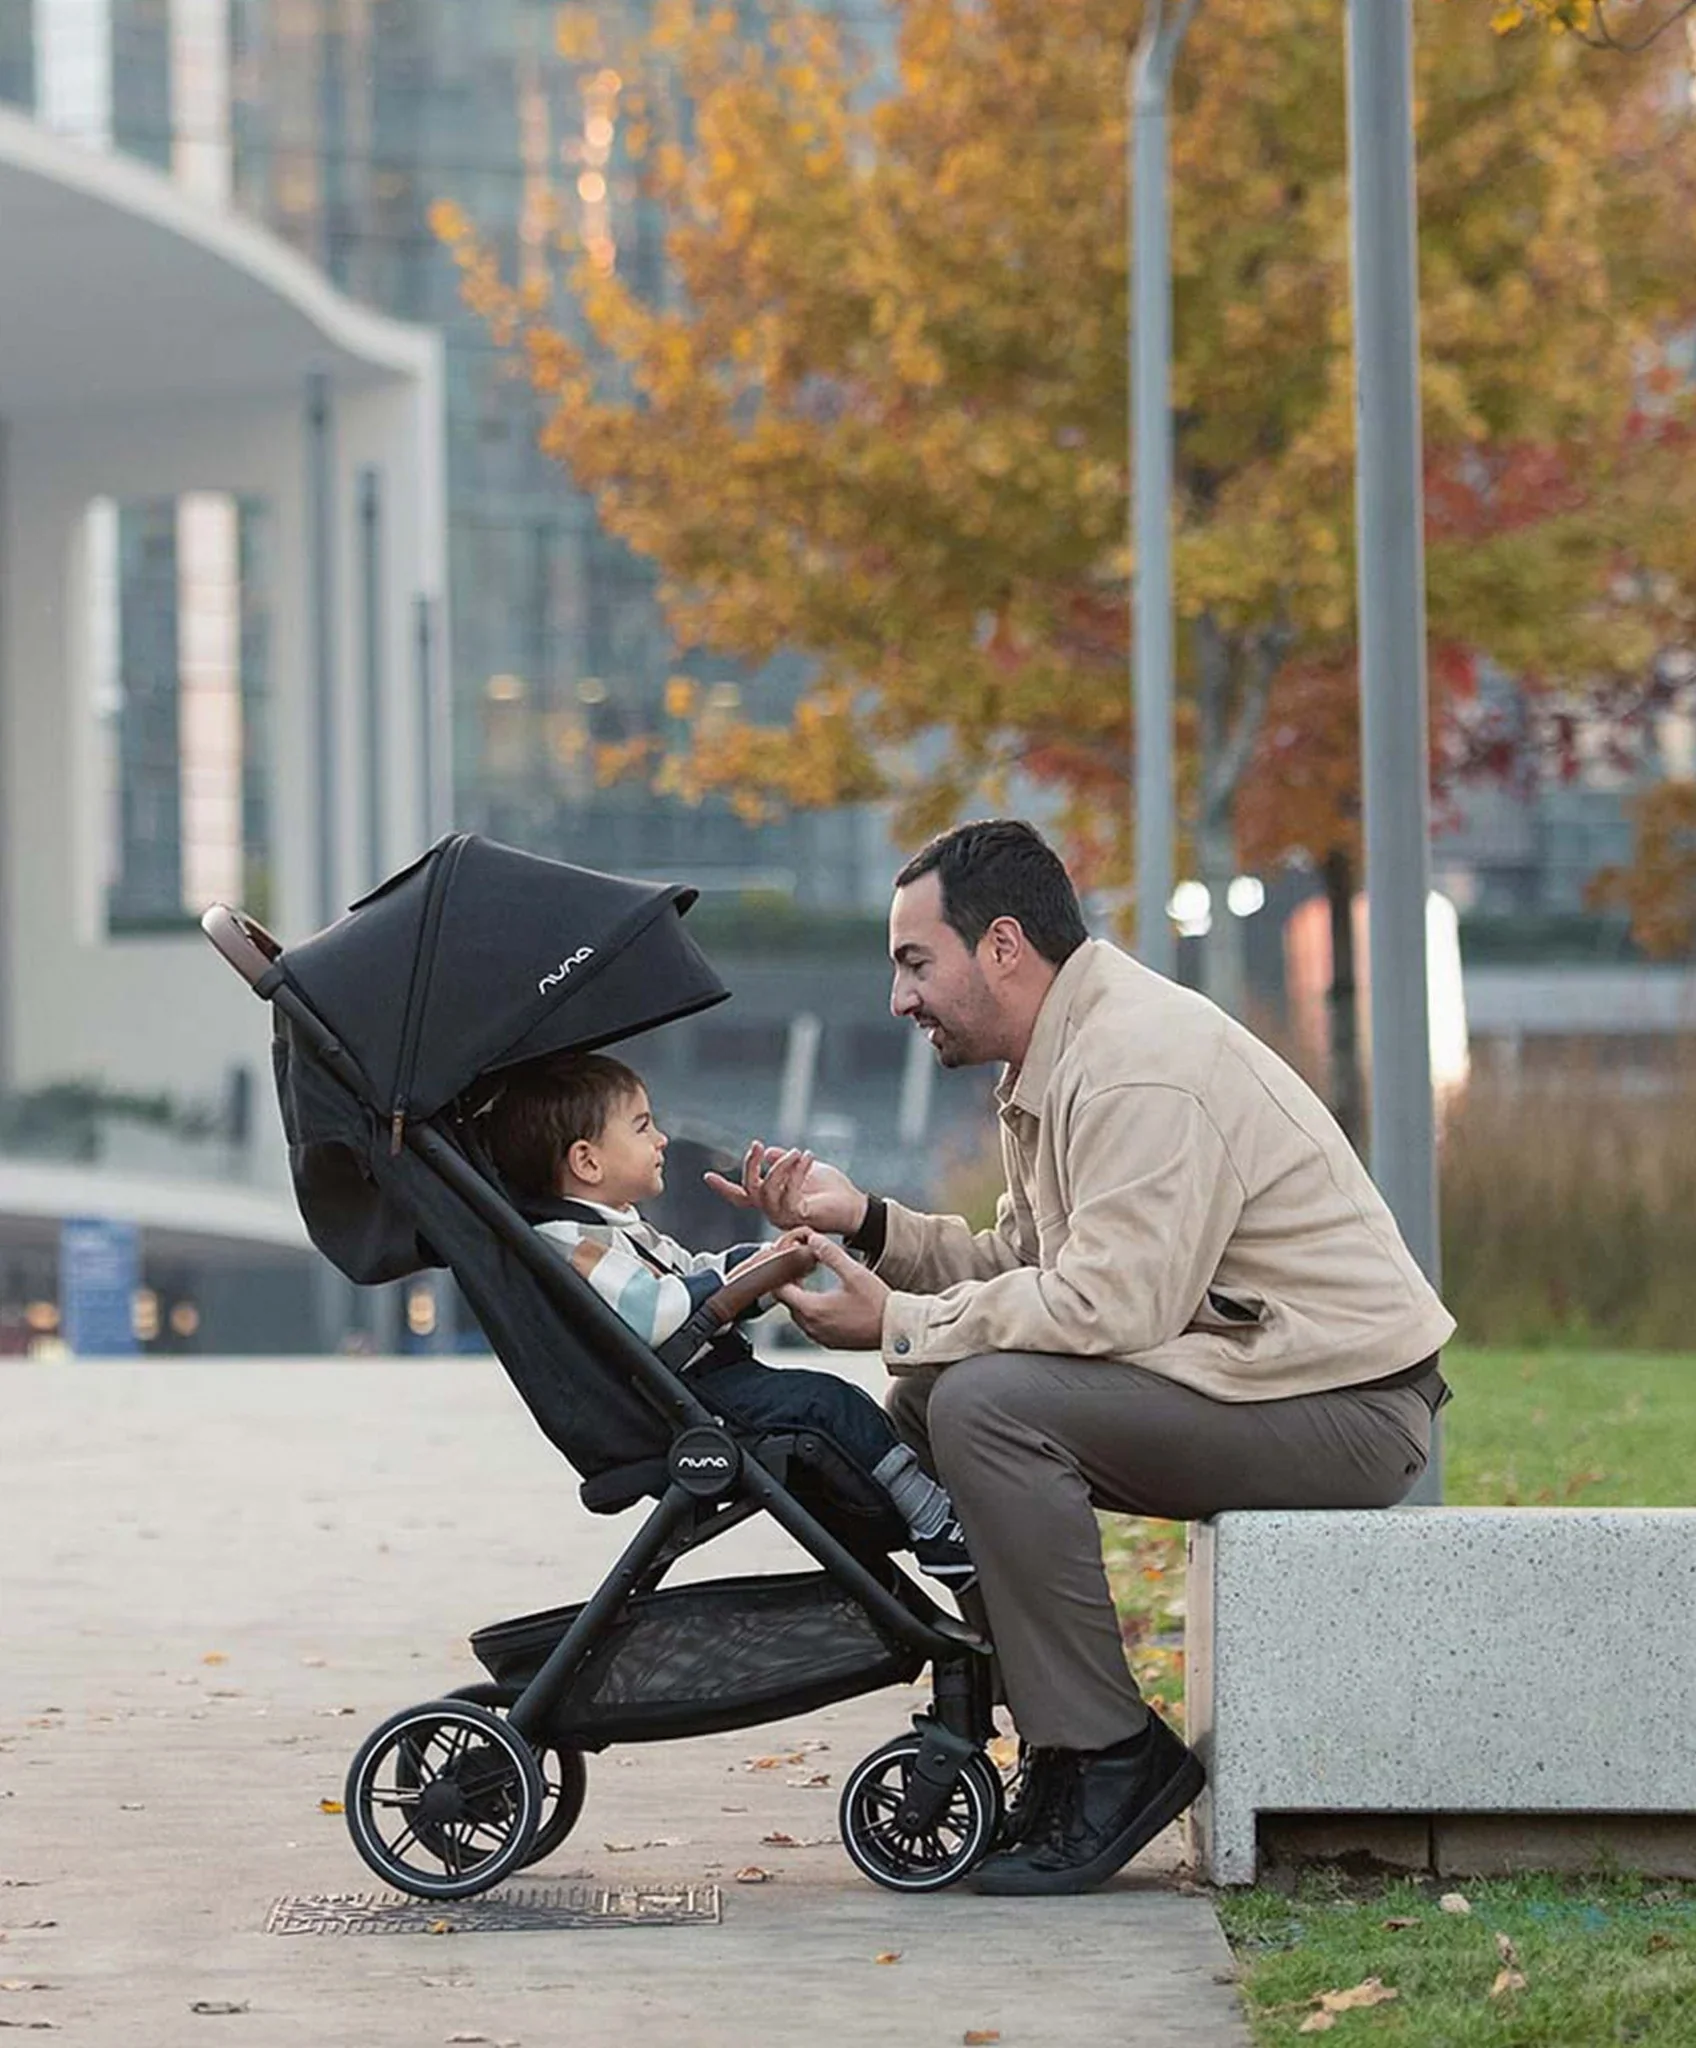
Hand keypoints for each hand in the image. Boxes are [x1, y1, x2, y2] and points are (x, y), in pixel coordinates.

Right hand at [704, 1141, 867, 1235]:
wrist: (855, 1207)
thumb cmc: (833, 1191)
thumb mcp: (805, 1169)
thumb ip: (784, 1163)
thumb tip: (770, 1151)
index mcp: (772, 1200)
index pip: (741, 1197)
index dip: (724, 1188)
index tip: (707, 1176)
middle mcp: (774, 1211)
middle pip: (750, 1191)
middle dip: (751, 1166)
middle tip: (758, 1146)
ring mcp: (785, 1217)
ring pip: (766, 1192)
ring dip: (780, 1168)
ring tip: (795, 1152)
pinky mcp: (799, 1217)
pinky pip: (788, 1194)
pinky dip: (795, 1172)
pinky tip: (806, 1158)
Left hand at [774, 1233, 889, 1350]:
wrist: (895, 1331)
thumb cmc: (878, 1305)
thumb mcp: (854, 1273)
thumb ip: (830, 1254)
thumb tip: (813, 1239)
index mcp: (812, 1309)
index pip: (779, 1290)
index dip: (780, 1274)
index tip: (788, 1264)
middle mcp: (811, 1326)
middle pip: (787, 1302)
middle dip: (791, 1284)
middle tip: (802, 1268)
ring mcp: (819, 1336)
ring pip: (798, 1314)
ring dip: (801, 1298)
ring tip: (813, 1283)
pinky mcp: (829, 1342)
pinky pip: (811, 1325)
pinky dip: (812, 1312)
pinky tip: (826, 1301)